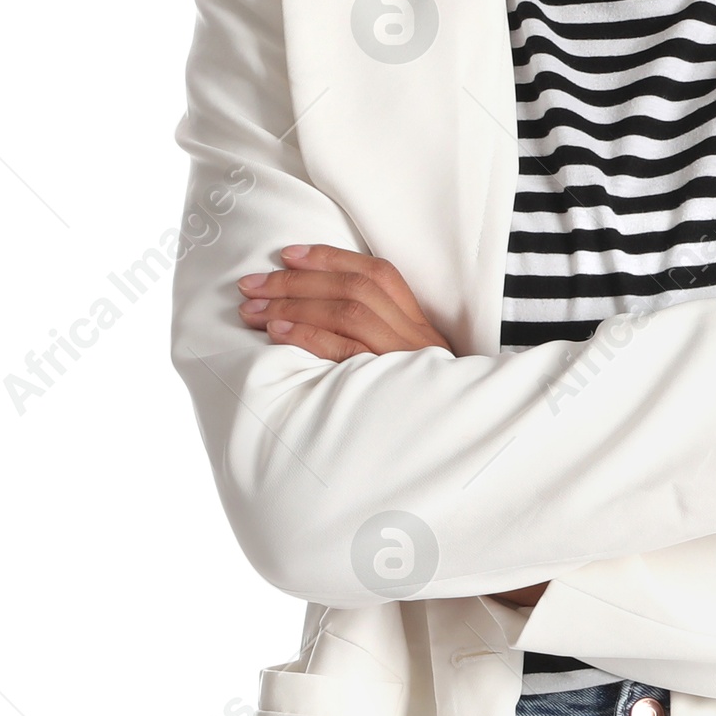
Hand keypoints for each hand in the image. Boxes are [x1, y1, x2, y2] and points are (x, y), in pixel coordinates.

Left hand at [238, 248, 552, 605]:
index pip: (378, 274)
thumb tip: (315, 324)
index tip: (287, 253)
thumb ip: (374, 349)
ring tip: (253, 308)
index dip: (331, 257)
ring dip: (295, 303)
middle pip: (356, 288)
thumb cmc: (422, 420)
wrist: (464, 462)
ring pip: (350, 311)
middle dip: (297, 280)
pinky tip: (277, 333)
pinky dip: (309, 335)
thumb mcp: (407, 378)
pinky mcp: (396, 388)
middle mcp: (419, 339)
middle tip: (251, 283)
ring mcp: (410, 363)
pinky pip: (349, 351)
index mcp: (422, 328)